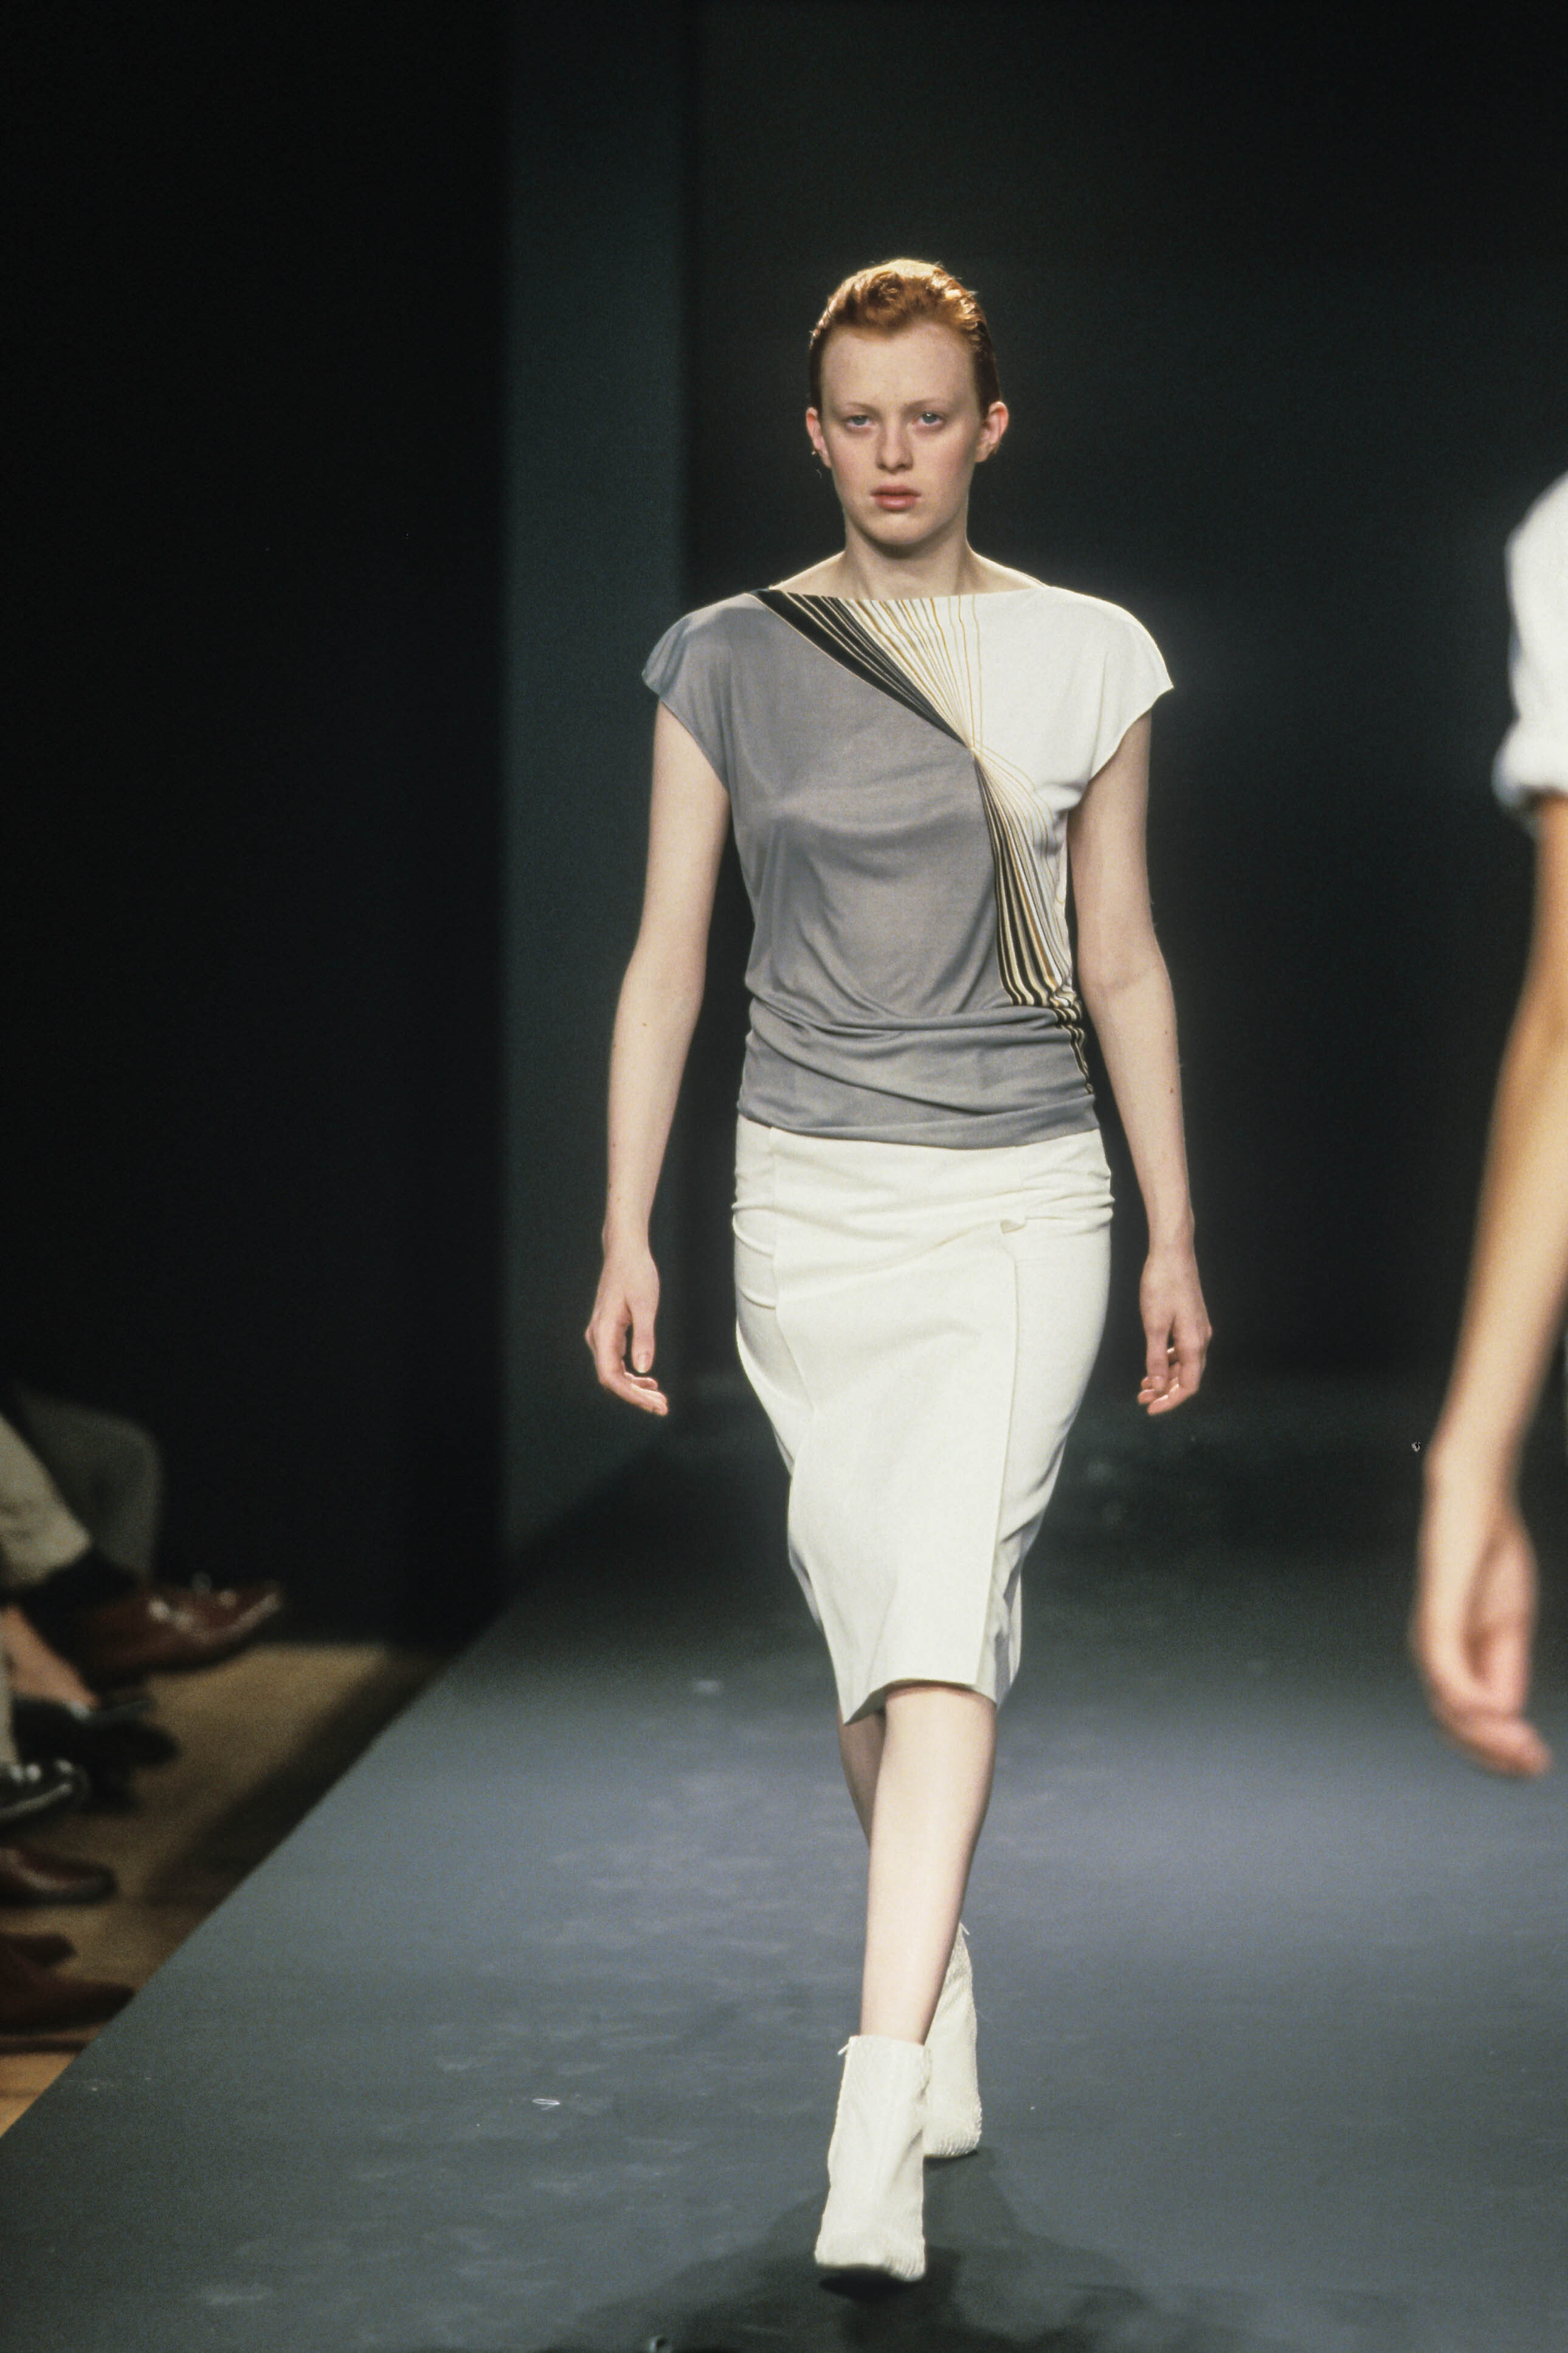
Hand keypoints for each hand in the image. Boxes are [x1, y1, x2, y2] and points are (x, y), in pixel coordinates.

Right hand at [585, 1244, 668, 1414]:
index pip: (611, 1376)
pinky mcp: (609, 1332)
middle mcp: (597, 1337)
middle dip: (637, 1397)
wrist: (625, 1251)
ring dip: (635, 1389)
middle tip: (662, 1408)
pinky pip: (617, 1362)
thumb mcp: (645, 1305)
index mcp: (603, 1332)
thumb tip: (643, 1368)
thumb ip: (644, 1337)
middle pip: (612, 1379)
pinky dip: (632, 1375)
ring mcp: (602, 1335)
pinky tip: (649, 1381)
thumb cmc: (636, 1273)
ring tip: (659, 1399)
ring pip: (615, 1373)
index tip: (653, 1405)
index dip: (631, 1396)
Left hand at [1136, 1243, 1209, 1414]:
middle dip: (1166, 1392)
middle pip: (1188, 1377)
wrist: (1173, 1253)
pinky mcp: (1191, 1321)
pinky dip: (1168, 1361)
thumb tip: (1160, 1387)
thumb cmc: (1162, 1284)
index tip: (1150, 1408)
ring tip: (1143, 1385)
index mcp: (1194, 1342)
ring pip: (1185, 1364)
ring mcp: (1197, 1329)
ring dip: (1166, 1378)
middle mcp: (1201, 1338)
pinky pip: (1182, 1350)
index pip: (1190, 1385)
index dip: (1171, 1401)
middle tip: (1141, 1398)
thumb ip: (1156, 1358)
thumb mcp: (1154, 1325)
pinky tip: (1154, 1365)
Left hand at [1413, 1468, 1549, 1775]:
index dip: (1500, 1751)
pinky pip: (1446, 1666)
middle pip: (1455, 1726)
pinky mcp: (1437, 1614)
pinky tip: (1493, 1713)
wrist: (1477, 1503)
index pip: (1468, 1723)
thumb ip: (1504, 1669)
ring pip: (1450, 1706)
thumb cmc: (1489, 1559)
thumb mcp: (1509, 1626)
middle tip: (1534, 1765)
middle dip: (1495, 1754)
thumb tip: (1503, 1715)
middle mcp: (1435, 1655)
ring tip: (1523, 1749)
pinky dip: (1468, 1697)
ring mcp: (1433, 1636)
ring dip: (1487, 1735)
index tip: (1538, 1763)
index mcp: (1453, 1660)